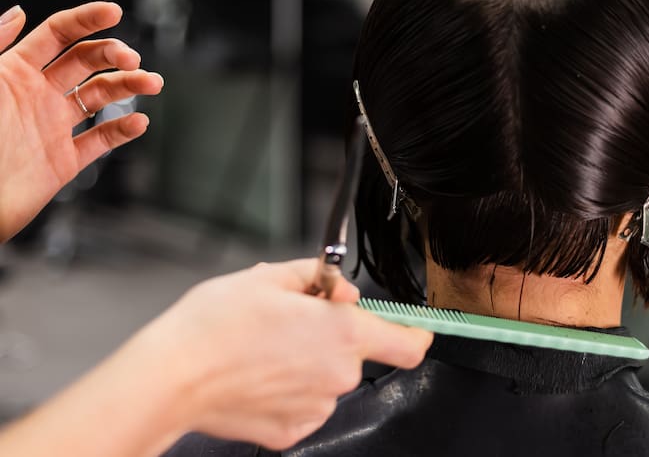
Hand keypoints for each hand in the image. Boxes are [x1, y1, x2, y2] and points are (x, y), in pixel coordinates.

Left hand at [0, 2, 162, 238]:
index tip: (114, 12)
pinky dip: (124, 130)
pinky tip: (138, 121)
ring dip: (130, 86)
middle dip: (115, 54)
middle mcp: (36, 96)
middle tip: (132, 60)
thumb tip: (19, 12)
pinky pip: (101, 140)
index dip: (87, 20)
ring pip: (101, 97)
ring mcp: (52, 127)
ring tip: (151, 83)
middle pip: (87, 62)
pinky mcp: (63, 161)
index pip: (58, 34)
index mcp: (12, 72)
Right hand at [143, 259, 432, 449]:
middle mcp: (338, 377)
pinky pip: (303, 405)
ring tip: (265, 349)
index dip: (416, 333)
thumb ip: (321, 277)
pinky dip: (288, 391)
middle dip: (333, 336)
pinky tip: (257, 376)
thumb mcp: (270, 276)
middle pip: (357, 354)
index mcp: (344, 334)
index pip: (409, 343)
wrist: (170, 378)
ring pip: (328, 380)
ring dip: (309, 364)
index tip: (412, 328)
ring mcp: (315, 409)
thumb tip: (343, 290)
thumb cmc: (216, 325)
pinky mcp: (290, 433)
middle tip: (293, 320)